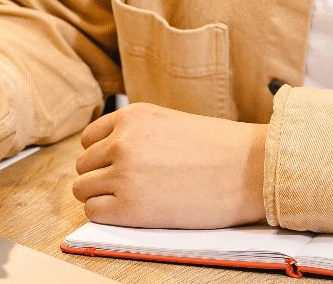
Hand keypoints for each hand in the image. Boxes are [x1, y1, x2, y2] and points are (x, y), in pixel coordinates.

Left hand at [71, 102, 266, 227]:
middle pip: (83, 165)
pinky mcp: (130, 208)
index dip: (102, 156)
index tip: (120, 166)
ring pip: (83, 189)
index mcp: (132, 116)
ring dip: (101, 196)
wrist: (250, 170)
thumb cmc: (219, 149)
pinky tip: (132, 213)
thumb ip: (137, 133)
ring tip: (131, 200)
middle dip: (101, 176)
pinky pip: (94, 212)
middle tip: (129, 186)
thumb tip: (107, 155)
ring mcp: (123, 174)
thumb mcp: (169, 123)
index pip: (90, 139)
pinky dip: (106, 215)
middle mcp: (121, 142)